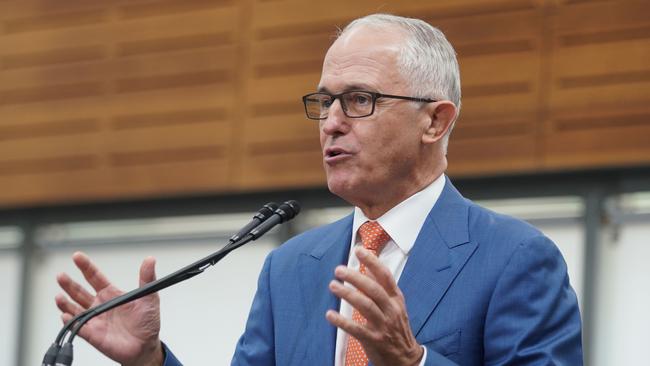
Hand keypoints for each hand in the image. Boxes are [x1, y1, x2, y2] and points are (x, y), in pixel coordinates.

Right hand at [55, 251, 163, 365]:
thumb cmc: (147, 321)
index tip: (77, 256)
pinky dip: (70, 322)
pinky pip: (78, 327)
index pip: (95, 277)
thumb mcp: (149, 297)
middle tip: (61, 276)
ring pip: (74, 309)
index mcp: (111, 294)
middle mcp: (100, 305)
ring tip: (59, 297)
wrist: (146, 345)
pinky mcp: (93, 335)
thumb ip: (147, 278)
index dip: (86, 266)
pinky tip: (65, 316)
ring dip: (65, 303)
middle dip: (69, 284)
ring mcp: (95, 320)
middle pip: (80, 292)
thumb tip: (149, 259)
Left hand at [326, 247, 423, 365]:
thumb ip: (383, 289)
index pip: (385, 276)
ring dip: (348, 294)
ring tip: (333, 286)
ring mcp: (383, 325)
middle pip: (373, 289)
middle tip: (339, 270)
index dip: (372, 262)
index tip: (358, 250)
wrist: (406, 359)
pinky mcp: (374, 340)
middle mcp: (391, 310)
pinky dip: (342, 321)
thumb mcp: (395, 306)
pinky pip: (356, 329)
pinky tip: (330, 314)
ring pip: (365, 306)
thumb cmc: (397, 328)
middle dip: (356, 277)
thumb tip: (369, 270)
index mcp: (396, 299)